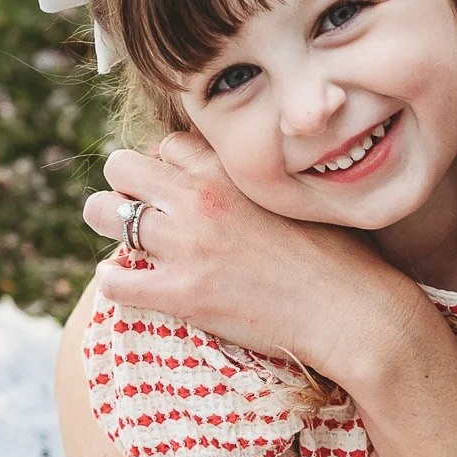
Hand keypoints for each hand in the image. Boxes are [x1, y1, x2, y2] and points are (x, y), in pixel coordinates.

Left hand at [82, 135, 426, 377]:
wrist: (354, 311)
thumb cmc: (344, 256)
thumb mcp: (303, 197)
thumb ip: (265, 181)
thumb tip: (252, 181)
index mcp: (232, 169)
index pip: (168, 145)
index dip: (166, 168)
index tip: (175, 190)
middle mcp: (201, 198)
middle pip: (123, 166)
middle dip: (125, 186)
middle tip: (141, 211)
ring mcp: (187, 245)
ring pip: (102, 212)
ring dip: (107, 224)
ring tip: (125, 242)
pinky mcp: (183, 294)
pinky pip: (114, 280)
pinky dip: (113, 282)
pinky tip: (127, 286)